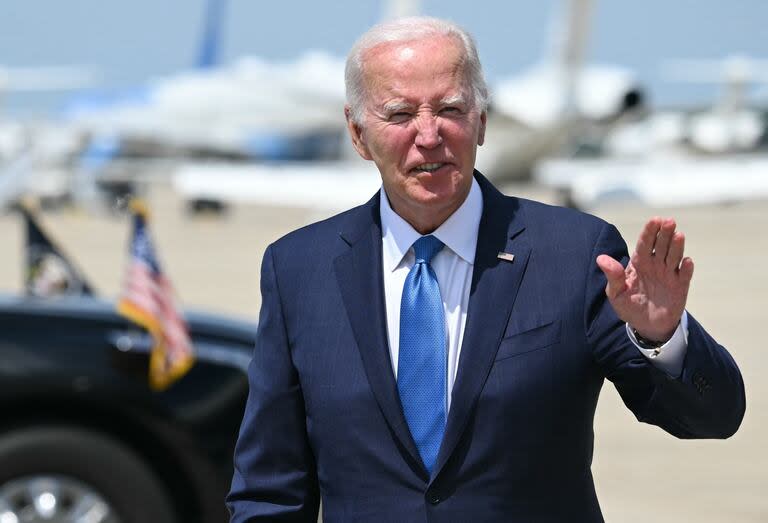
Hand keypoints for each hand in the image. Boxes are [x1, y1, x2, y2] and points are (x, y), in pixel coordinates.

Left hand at [596, 217, 693, 341]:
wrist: (645, 325)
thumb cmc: (628, 305)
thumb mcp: (616, 293)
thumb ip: (613, 276)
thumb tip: (601, 259)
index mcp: (639, 263)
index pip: (644, 244)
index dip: (649, 232)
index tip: (654, 220)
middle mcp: (655, 264)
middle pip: (661, 245)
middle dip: (664, 233)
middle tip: (669, 221)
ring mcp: (669, 274)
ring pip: (674, 256)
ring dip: (676, 246)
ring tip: (678, 235)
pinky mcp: (680, 286)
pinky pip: (684, 275)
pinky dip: (687, 269)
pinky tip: (687, 261)